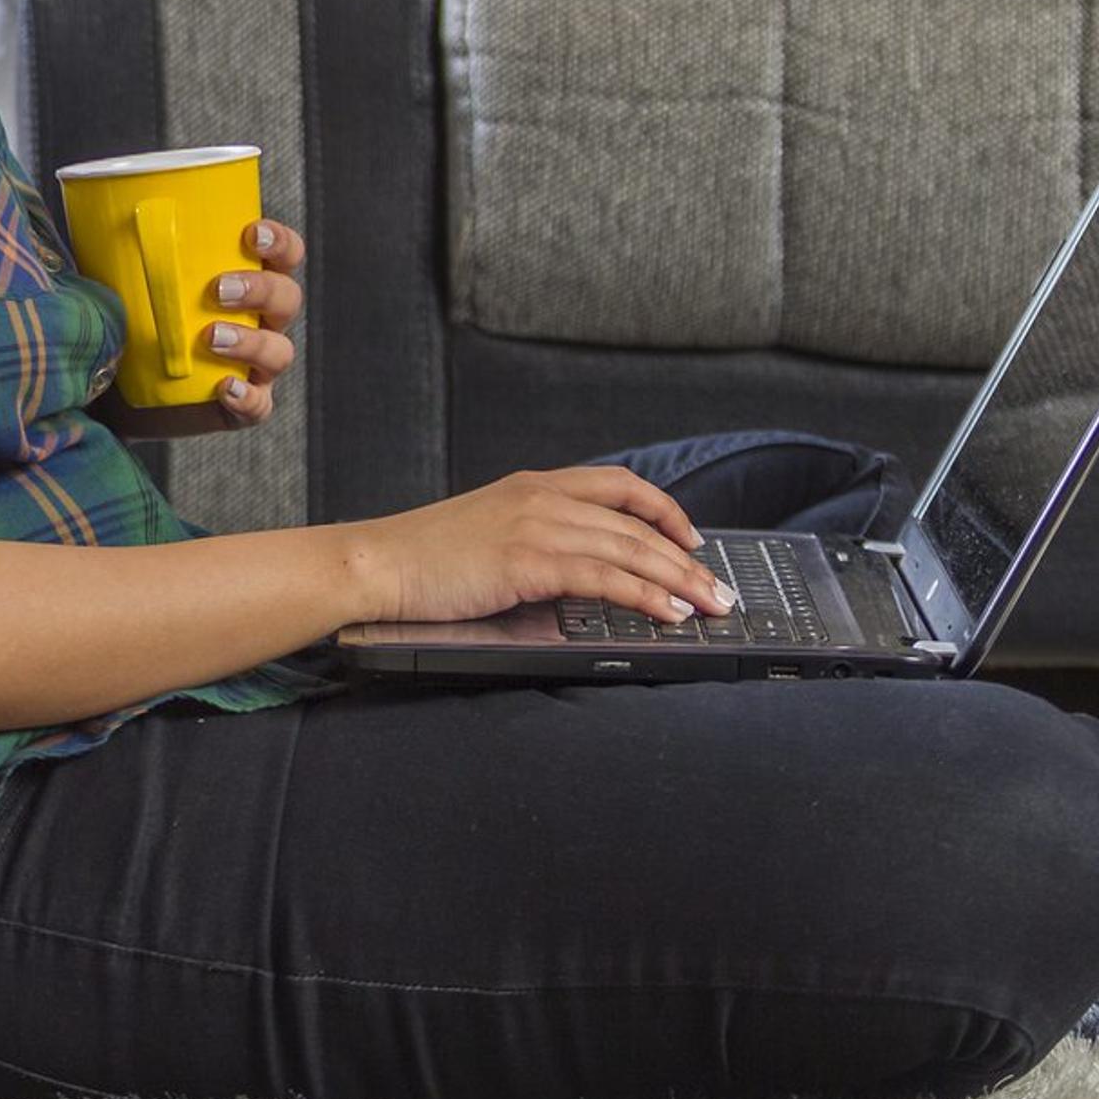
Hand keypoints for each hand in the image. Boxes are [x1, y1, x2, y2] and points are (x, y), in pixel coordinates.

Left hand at [87, 216, 300, 440]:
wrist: (114, 391)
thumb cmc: (130, 322)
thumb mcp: (126, 284)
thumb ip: (126, 255)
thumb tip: (107, 218)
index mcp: (246, 280)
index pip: (283, 255)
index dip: (279, 242)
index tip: (250, 234)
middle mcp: (260, 321)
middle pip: (287, 298)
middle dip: (260, 290)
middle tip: (218, 290)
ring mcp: (255, 366)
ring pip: (279, 351)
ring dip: (251, 342)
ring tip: (210, 338)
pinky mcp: (241, 406)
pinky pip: (259, 405)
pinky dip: (247, 396)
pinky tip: (224, 388)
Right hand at [337, 466, 736, 625]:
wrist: (378, 563)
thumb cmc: (425, 560)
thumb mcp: (489, 533)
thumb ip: (533, 538)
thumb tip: (579, 570)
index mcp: (534, 485)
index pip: (619, 485)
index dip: (665, 510)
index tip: (691, 539)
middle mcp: (542, 496)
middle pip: (636, 522)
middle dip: (686, 560)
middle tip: (720, 590)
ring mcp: (535, 524)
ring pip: (629, 548)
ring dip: (679, 581)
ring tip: (710, 607)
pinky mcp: (527, 560)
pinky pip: (603, 575)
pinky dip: (644, 594)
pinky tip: (668, 613)